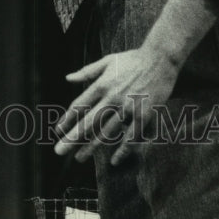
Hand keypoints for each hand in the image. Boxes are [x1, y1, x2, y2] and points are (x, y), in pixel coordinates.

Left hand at [53, 46, 180, 165]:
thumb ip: (87, 71)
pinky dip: (123, 150)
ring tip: (79, 158)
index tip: (58, 130)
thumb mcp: (108, 61)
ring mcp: (128, 107)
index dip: (67, 119)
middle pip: (89, 121)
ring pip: (107, 132)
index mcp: (102, 84)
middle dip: (73, 138)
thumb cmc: (133, 59)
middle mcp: (112, 97)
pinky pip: (131, 137)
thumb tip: (67, 78)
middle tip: (59, 151)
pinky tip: (114, 160)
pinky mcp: (144, 115)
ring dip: (91, 146)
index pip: (80, 105)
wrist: (161, 59)